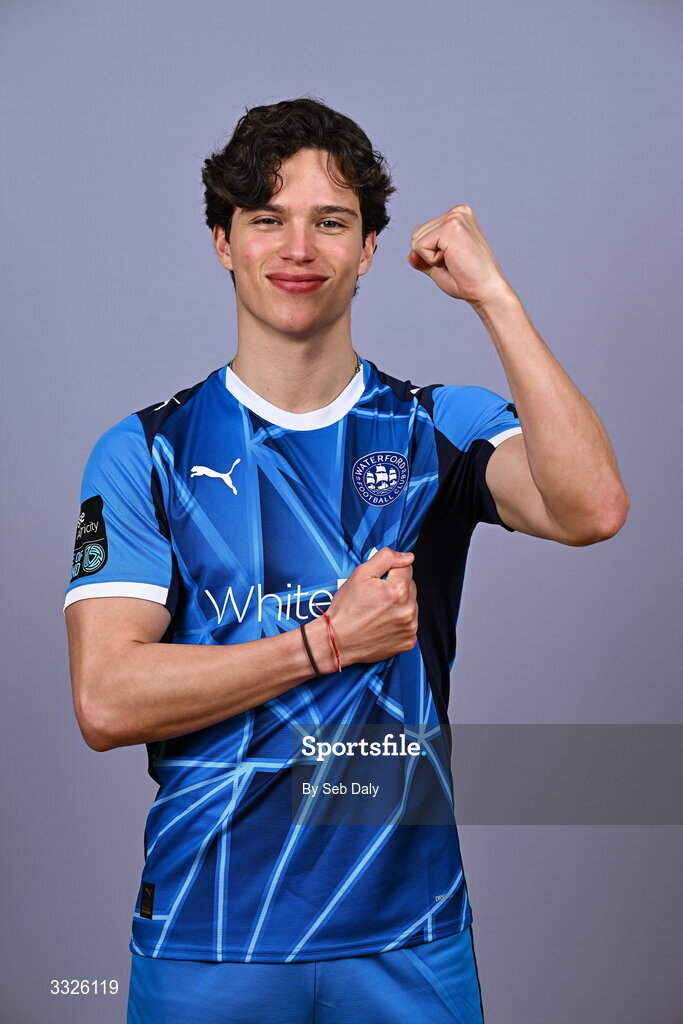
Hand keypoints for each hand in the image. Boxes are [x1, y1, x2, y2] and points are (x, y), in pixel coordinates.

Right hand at [324, 547, 418, 666]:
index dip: (391, 571)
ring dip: (400, 605)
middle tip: (376, 597)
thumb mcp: (360, 574)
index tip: (379, 581)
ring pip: (411, 605)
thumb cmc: (346, 609)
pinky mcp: (408, 641)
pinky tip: (384, 624)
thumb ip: (385, 559)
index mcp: (398, 590)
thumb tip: (407, 557)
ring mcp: (410, 627)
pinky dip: (400, 622)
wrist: (337, 641)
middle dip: (396, 587)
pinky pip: (409, 624)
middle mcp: (408, 609)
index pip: (407, 568)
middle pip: (410, 587)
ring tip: (379, 611)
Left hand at [407, 204, 512, 306]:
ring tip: (455, 260)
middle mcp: (457, 212)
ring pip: (416, 240)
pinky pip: (420, 246)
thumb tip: (411, 254)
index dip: (430, 254)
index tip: (454, 260)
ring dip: (431, 258)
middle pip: (416, 234)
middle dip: (428, 255)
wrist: (486, 290)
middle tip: (454, 262)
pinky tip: (453, 260)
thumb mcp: (437, 267)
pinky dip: (432, 260)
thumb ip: (422, 258)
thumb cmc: (468, 280)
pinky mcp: (451, 227)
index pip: (422, 232)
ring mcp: (455, 217)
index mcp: (457, 217)